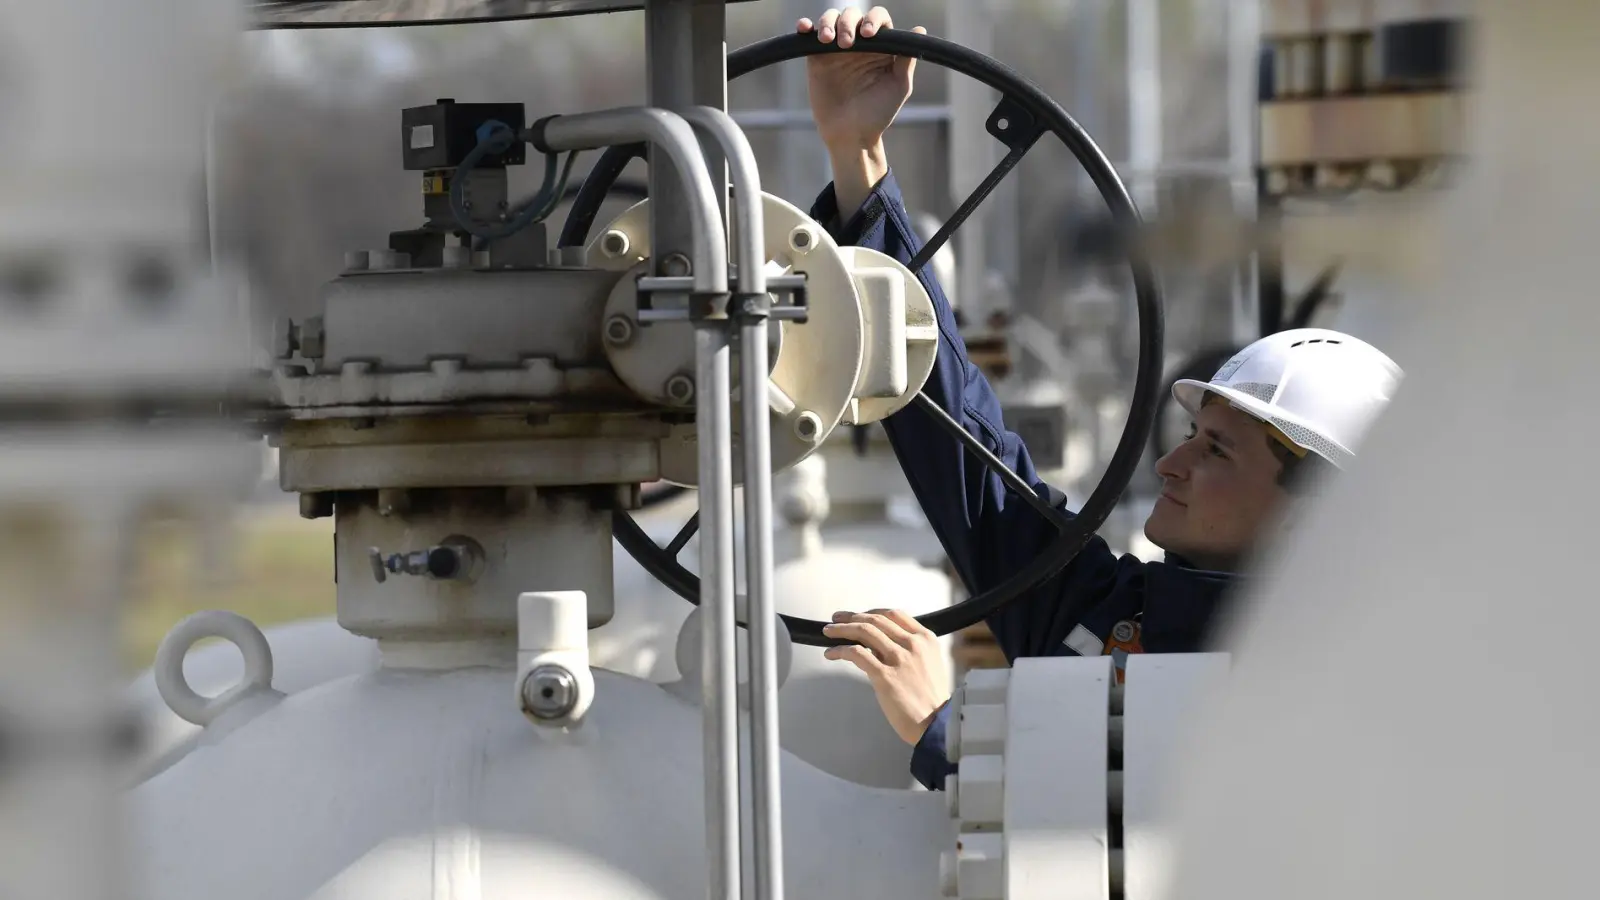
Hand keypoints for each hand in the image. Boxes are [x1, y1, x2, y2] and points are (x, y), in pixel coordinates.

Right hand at [796, 7, 926, 155]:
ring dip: (828, 22)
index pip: (877, 19)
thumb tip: (919, 30)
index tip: (869, 34)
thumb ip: (906, 59)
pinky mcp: (816, 59)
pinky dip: (805, 27)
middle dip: (848, 22)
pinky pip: (808, 37)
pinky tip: (804, 28)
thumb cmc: (878, 113)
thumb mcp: (899, 86)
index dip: (873, 19)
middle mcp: (858, 44)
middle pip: (852, 14)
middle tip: (847, 44)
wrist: (851, 135)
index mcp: (880, 46)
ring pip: (830, 20)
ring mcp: (836, 50)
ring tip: (827, 40)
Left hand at [822, 608, 949, 745]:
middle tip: (837, 618)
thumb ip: (909, 650)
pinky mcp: (884, 675)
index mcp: (925, 639)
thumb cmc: (932, 699)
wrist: (937, 724)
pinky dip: (840, 650)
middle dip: (852, 617)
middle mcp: (912, 644)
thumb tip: (879, 646)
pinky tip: (832, 653)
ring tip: (829, 631)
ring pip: (864, 631)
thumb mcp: (929, 663)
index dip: (871, 612)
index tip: (858, 614)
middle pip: (875, 620)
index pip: (894, 614)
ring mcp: (898, 658)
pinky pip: (856, 654)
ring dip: (842, 629)